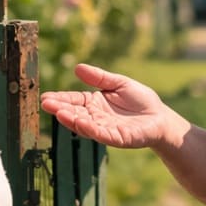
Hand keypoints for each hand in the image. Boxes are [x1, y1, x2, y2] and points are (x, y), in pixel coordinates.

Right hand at [41, 64, 173, 149]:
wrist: (160, 116)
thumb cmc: (140, 100)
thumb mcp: (118, 83)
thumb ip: (99, 77)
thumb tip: (77, 68)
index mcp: (94, 103)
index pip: (74, 100)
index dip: (60, 99)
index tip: (45, 97)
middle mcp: (96, 117)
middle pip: (75, 114)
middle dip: (60, 109)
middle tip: (45, 104)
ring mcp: (105, 129)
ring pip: (84, 126)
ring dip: (71, 120)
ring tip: (59, 113)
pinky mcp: (117, 138)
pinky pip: (101, 134)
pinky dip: (90, 129)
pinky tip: (80, 122)